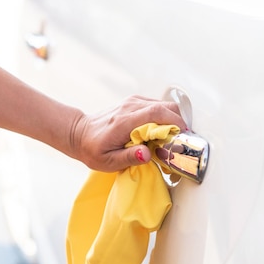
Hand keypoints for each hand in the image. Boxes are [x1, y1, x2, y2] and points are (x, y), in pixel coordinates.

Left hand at [70, 96, 185, 171]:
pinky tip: (161, 132)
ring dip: (173, 120)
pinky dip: (165, 118)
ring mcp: (133, 102)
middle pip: (165, 106)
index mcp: (125, 121)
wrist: (79, 134)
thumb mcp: (108, 161)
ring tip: (172, 138)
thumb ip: (129, 158)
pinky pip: (157, 106)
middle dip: (179, 122)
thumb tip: (147, 154)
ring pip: (163, 105)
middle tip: (181, 140)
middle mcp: (130, 107)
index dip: (176, 123)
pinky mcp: (134, 103)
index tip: (184, 137)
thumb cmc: (93, 149)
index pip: (157, 113)